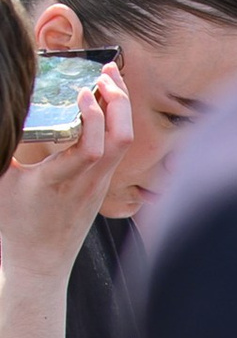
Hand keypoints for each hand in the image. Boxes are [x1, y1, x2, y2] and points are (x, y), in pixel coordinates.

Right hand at [0, 66, 130, 286]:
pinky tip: (107, 104)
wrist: (39, 266)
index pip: (90, 148)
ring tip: (111, 79)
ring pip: (122, 145)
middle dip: (119, 100)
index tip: (83, 90)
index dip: (92, 116)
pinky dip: (115, 123)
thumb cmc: (16, 226)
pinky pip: (116, 151)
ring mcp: (98, 187)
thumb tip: (2, 113)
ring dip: (121, 108)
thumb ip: (4, 146)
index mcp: (58, 182)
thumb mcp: (2, 184)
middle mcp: (86, 184)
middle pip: (119, 140)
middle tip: (107, 71)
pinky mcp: (102, 189)